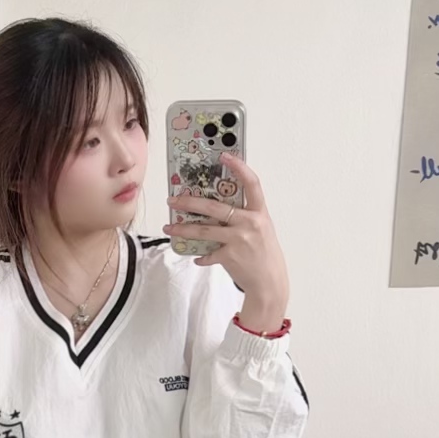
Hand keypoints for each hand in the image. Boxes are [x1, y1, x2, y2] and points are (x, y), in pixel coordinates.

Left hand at [163, 153, 288, 316]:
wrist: (269, 282)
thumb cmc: (264, 253)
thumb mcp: (261, 228)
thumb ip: (244, 215)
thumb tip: (217, 207)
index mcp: (259, 212)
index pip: (251, 182)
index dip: (239, 167)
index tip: (224, 155)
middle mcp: (249, 222)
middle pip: (214, 206)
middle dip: (190, 201)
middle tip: (173, 199)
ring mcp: (239, 239)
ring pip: (204, 230)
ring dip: (183, 228)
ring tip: (169, 226)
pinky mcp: (230, 256)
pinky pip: (207, 254)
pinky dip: (200, 256)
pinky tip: (195, 256)